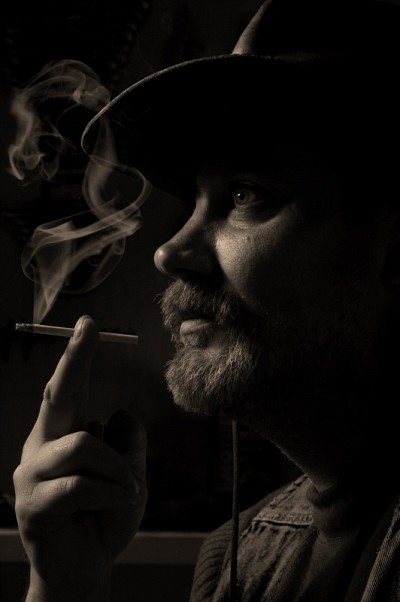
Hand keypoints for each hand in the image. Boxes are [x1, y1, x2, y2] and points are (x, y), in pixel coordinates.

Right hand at [13, 315, 146, 601]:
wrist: (86, 569)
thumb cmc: (106, 518)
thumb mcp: (129, 475)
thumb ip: (128, 443)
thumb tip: (120, 412)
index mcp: (63, 436)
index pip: (69, 390)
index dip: (77, 356)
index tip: (88, 324)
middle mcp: (42, 448)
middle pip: (58, 395)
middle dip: (75, 359)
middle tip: (88, 326)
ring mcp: (33, 475)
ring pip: (83, 444)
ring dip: (117, 470)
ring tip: (126, 491)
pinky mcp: (33, 504)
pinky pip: (81, 484)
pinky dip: (111, 493)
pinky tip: (117, 504)